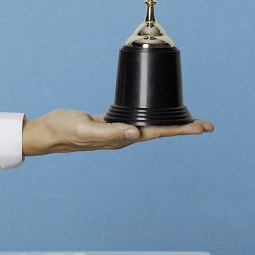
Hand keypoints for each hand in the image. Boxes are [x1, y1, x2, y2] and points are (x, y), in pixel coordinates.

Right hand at [21, 109, 212, 155]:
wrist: (47, 133)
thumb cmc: (63, 130)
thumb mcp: (84, 129)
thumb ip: (110, 132)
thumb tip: (136, 134)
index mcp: (122, 138)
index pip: (157, 133)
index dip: (180, 130)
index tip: (200, 127)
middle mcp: (125, 137)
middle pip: (161, 131)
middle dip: (184, 128)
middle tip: (207, 125)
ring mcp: (120, 132)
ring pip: (153, 127)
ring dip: (172, 125)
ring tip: (191, 122)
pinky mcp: (113, 124)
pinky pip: (140, 121)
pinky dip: (154, 118)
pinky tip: (159, 116)